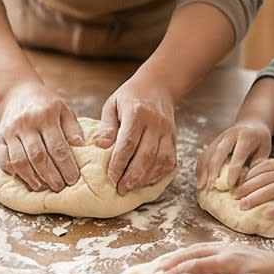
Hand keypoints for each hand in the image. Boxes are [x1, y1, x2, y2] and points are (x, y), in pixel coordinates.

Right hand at [0, 82, 83, 191]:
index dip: (66, 166)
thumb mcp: (63, 109)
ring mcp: (11, 131)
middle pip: (38, 156)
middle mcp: (26, 124)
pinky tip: (23, 178)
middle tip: (59, 187)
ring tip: (42, 187)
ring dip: (31, 177)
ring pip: (19, 161)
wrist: (18, 91)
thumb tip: (79, 145)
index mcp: (46, 116)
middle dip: (50, 175)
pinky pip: (3, 159)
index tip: (73, 179)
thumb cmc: (46, 104)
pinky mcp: (0, 137)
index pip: (58, 147)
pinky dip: (13, 171)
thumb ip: (72, 128)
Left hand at [94, 78, 175, 194]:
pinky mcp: (174, 138)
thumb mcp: (112, 104)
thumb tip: (99, 145)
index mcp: (137, 113)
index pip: (128, 142)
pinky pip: (170, 160)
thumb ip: (107, 126)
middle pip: (146, 155)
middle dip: (133, 176)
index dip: (119, 163)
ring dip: (146, 178)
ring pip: (160, 160)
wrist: (158, 85)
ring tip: (131, 187)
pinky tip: (147, 181)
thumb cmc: (130, 96)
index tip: (110, 177)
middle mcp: (155, 123)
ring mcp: (167, 131)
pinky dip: (159, 174)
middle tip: (120, 189)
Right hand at [196, 120, 271, 189]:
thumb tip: (247, 181)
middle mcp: (230, 135)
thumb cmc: (260, 141)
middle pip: (218, 153)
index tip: (230, 185)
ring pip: (208, 154)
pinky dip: (200, 168)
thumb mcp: (264, 150)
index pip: (238, 156)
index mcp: (245, 137)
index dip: (233, 171)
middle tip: (211, 186)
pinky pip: (204, 155)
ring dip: (203, 171)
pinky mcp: (212, 142)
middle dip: (213, 171)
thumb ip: (257, 164)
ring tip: (201, 186)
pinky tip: (200, 180)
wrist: (251, 124)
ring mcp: (219, 138)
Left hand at [235, 157, 273, 215]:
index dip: (249, 174)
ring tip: (242, 206)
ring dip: (254, 199)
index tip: (239, 181)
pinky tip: (266, 215)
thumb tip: (272, 172)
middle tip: (233, 196)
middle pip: (263, 178)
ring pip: (271, 190)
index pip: (264, 166)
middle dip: (246, 187)